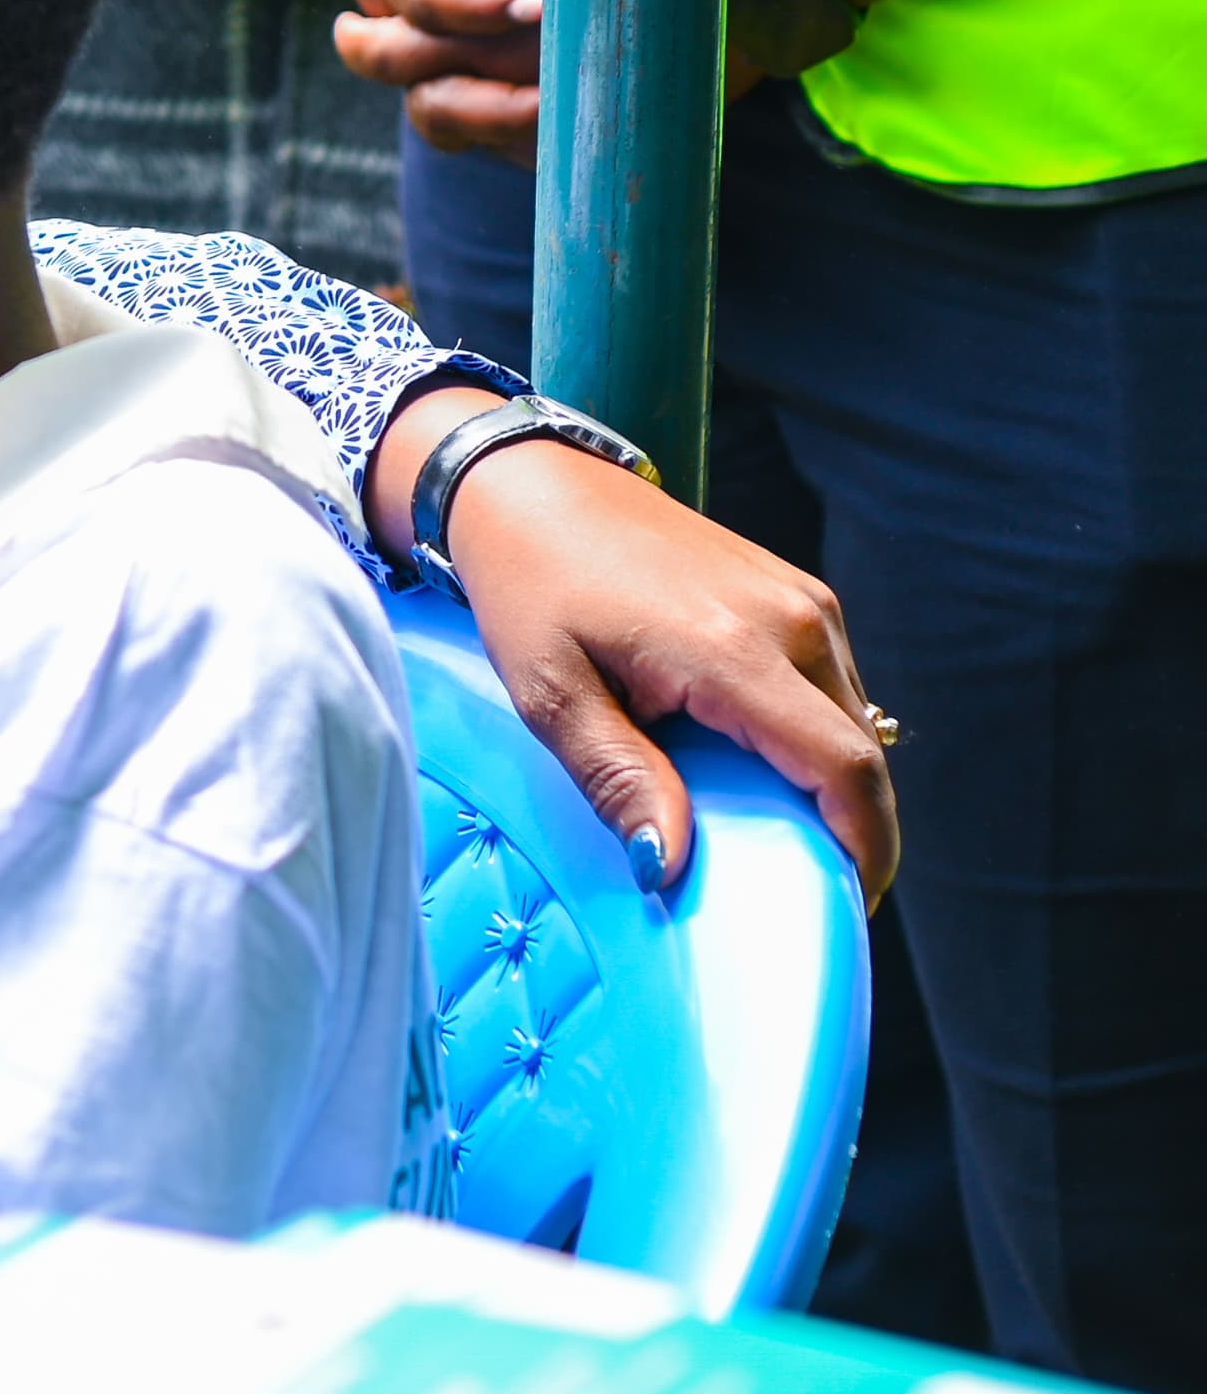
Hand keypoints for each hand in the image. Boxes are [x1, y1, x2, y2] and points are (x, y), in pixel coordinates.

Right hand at [302, 0, 548, 156]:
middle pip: (426, 79)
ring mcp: (407, 48)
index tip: (541, 2)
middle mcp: (388, 20)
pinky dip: (510, 123)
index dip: (482, 7)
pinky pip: (465, 114)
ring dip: (502, 119)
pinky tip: (571, 117)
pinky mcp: (433, 64)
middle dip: (496, 86)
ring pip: (441, 112)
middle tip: (569, 81)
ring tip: (572, 112)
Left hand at [380, 398, 899, 902]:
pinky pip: (829, 686)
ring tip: (775, 837)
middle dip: (848, 830)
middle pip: (858, 753)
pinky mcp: (796, 594)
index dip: (863, 847)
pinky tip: (756, 769)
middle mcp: (794, 620)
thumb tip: (666, 865)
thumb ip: (617, 779)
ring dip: (828, 784)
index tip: (848, 906)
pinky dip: (810, 739)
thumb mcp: (551, 696)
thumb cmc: (531, 588)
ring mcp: (803, 601)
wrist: (534, 488)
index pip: (842, 768)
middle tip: (802, 890)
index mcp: (737, 650)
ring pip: (851, 721)